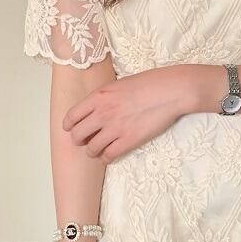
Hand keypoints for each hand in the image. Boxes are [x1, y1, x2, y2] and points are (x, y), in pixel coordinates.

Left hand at [62, 64, 203, 162]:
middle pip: (77, 135)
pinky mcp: (129, 140)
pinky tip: (110, 154)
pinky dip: (107, 158)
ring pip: (91, 149)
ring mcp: (115, 128)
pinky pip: (109, 156)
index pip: (71, 116)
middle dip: (79, 140)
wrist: (171, 91)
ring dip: (93, 151)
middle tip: (85, 141)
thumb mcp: (119, 84)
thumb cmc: (149, 83)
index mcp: (98, 97)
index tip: (71, 129)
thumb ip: (104, 97)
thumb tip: (96, 108)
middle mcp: (102, 113)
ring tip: (98, 150)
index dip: (69, 126)